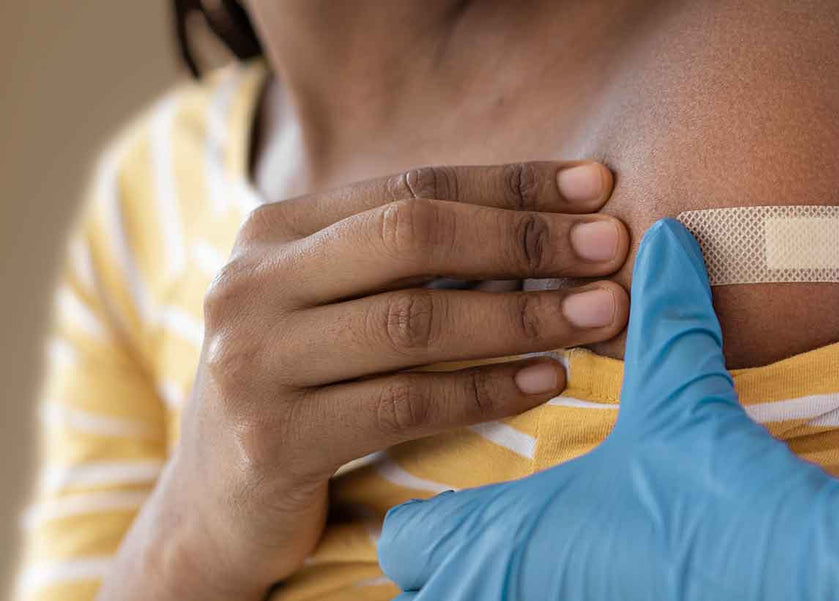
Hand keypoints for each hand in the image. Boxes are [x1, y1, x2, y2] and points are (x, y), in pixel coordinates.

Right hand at [99, 163, 630, 599]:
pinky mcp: (273, 441)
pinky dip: (488, 390)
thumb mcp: (338, 306)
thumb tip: (558, 221)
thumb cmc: (307, 390)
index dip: (512, 182)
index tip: (597, 184)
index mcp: (274, 232)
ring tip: (601, 313)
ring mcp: (253, 363)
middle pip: (412, 237)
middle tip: (610, 246)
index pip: (412, 185)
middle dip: (525, 238)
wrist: (215, 507)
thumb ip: (411, 263)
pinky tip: (550, 380)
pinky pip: (406, 404)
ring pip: (414, 322)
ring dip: (523, 315)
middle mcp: (251, 285)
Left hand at [377, 220, 838, 600]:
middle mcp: (512, 596)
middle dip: (460, 556)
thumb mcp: (688, 405)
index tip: (457, 478)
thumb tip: (667, 238)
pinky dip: (555, 588)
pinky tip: (601, 568)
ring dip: (508, 575)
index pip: (407, 544)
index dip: (425, 513)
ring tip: (549, 545)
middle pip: (433, 587)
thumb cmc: (725, 509)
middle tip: (496, 512)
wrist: (813, 587)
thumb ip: (666, 319)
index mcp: (504, 541)